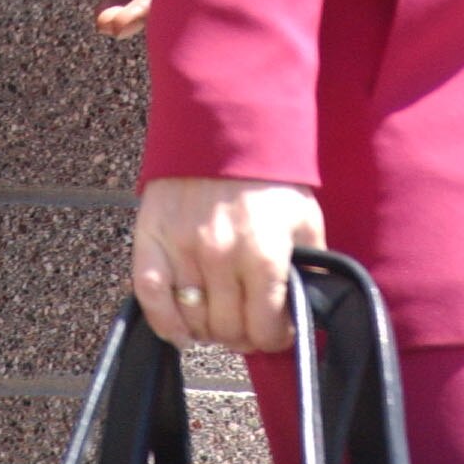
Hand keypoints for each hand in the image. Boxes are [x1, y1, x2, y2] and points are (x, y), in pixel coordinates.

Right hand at [132, 175, 325, 352]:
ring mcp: (182, 248)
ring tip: (219, 313)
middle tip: (246, 319)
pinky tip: (180, 329)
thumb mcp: (304, 219)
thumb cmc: (269, 177)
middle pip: (228, 331)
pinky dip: (164, 323)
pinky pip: (150, 298)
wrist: (224, 127)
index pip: (264, 331)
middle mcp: (221, 257)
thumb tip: (313, 309)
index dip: (273, 336)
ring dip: (208, 327)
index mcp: (263, 255)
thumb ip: (311, 268)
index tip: (275, 327)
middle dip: (242, 333)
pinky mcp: (151, 237)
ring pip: (193, 321)